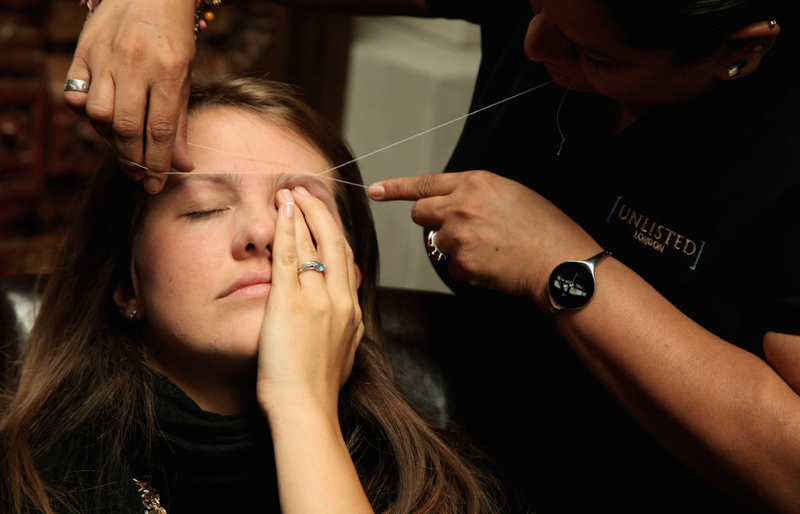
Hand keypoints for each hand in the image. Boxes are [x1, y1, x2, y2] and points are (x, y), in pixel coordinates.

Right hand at [64, 0, 195, 193]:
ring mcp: (106, 57)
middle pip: (126, 127)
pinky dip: (84, 113)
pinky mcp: (84, 51)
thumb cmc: (171, 37)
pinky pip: (75, 92)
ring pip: (98, 114)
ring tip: (123, 146)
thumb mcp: (185, 76)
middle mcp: (135, 64)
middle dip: (133, 159)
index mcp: (169, 71)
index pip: (160, 129)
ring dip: (109, 139)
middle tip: (140, 175)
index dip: (157, 163)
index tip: (156, 185)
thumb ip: (179, 121)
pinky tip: (100, 120)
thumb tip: (180, 165)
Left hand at [257, 187, 363, 419]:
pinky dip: (286, 227)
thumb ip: (347, 327)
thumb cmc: (318, 389)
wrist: (307, 408)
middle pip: (335, 243)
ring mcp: (317, 299)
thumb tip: (347, 314)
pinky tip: (281, 209)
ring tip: (290, 192)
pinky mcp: (290, 302)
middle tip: (307, 192)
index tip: (323, 218)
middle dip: (321, 213)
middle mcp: (341, 299)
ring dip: (301, 212)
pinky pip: (289, 255)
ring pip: (313, 243)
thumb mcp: (344, 352)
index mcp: (352, 311)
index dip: (334, 234)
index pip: (346, 261)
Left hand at [369, 170, 600, 310]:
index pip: (425, 183)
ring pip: (437, 242)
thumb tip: (458, 203)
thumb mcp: (512, 194)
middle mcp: (461, 205)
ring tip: (489, 250)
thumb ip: (477, 194)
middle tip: (456, 229)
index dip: (396, 188)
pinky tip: (493, 266)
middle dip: (431, 221)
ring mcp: (458, 235)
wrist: (560, 262)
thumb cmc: (545, 229)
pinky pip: (453, 266)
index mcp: (475, 182)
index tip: (376, 190)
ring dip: (454, 247)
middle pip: (420, 213)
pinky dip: (468, 269)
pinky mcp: (461, 263)